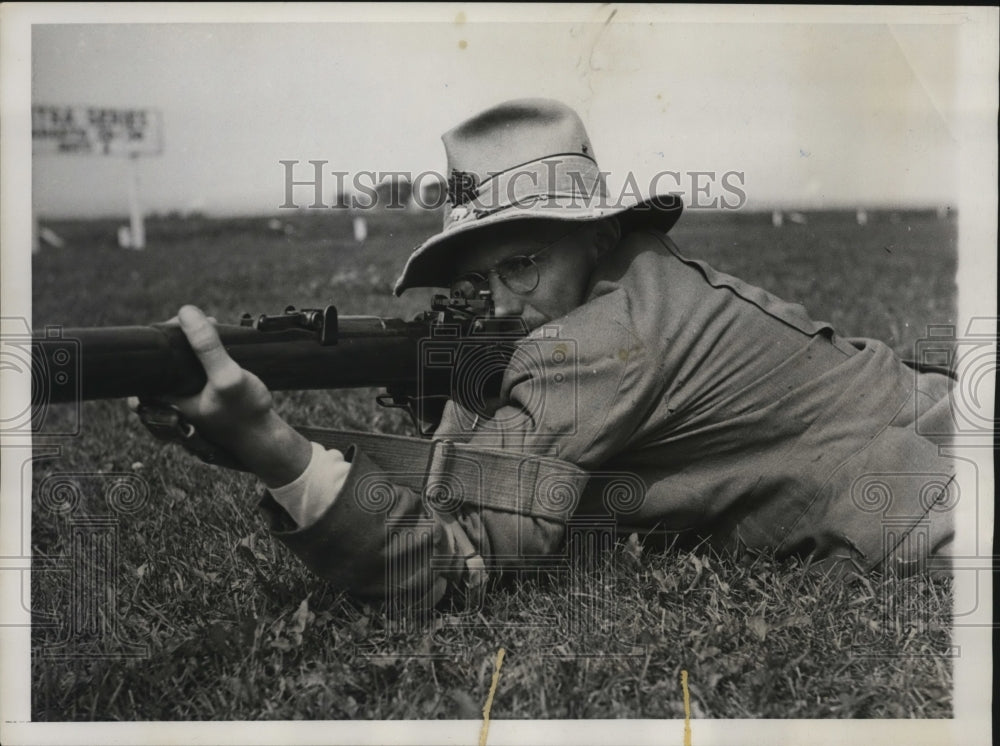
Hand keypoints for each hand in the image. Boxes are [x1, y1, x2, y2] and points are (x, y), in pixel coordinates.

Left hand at [129, 305, 312, 487]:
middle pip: (161, 357)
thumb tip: (187, 311)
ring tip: (210, 328)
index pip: (146, 360)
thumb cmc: (246, 413)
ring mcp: (181, 397)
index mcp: (161, 399)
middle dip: (179, 335)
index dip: (163, 334)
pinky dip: (199, 353)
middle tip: (203, 322)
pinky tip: (215, 345)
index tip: (184, 322)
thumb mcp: (227, 377)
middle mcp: (166, 399)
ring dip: (190, 342)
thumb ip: (207, 347)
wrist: (264, 436)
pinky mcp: (197, 394)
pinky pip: (189, 367)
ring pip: (176, 360)